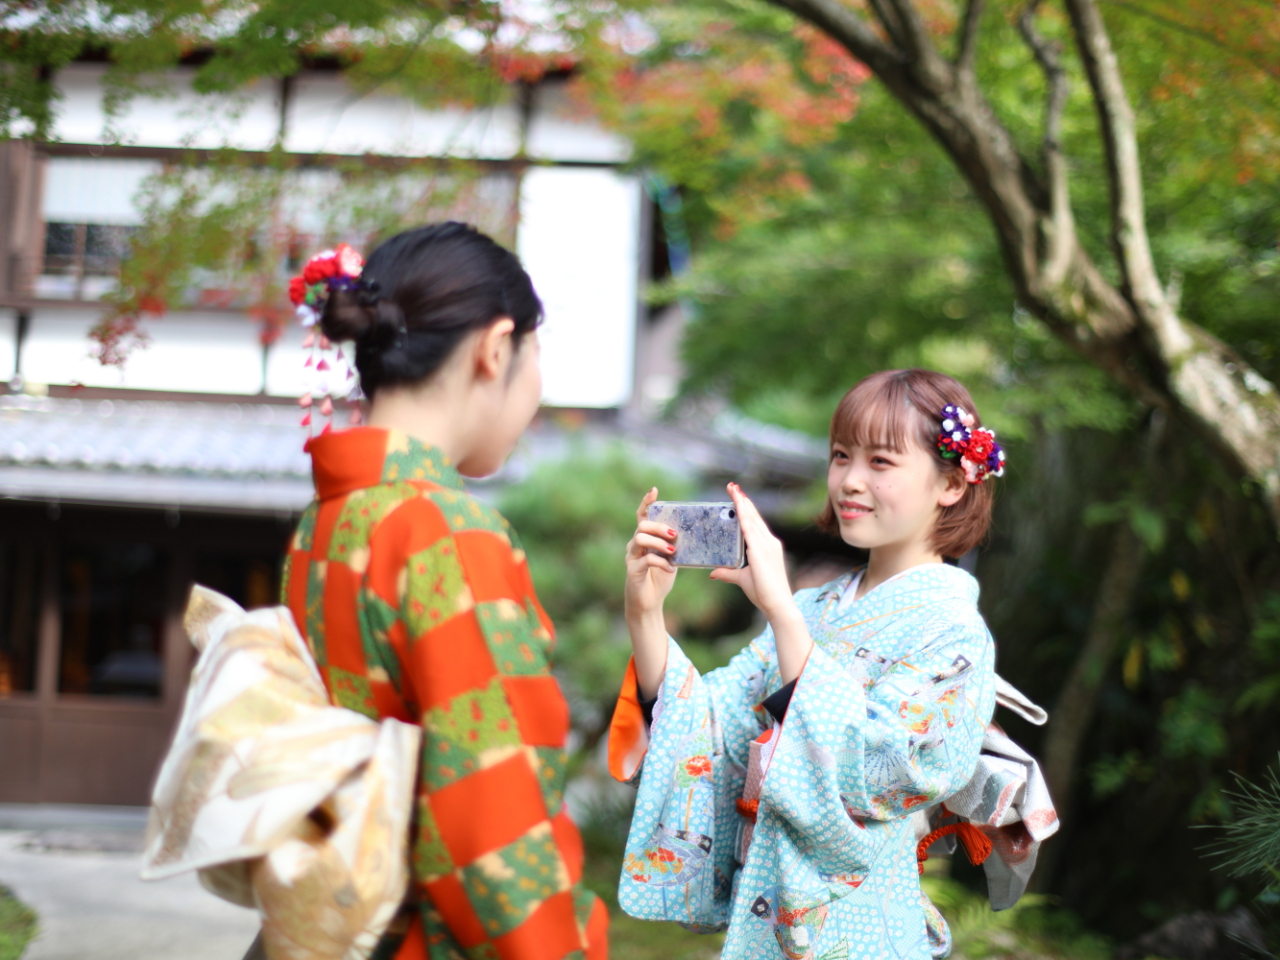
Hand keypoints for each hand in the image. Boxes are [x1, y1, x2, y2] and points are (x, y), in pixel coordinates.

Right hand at [624, 487, 677, 625]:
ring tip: (673, 551)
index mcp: (645, 539)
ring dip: (659, 543)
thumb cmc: (660, 578)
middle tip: (674, 534)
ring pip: (640, 539)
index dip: (646, 502)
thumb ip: (676, 545)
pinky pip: (645, 559)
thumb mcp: (671, 558)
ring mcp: (632, 557)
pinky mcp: (633, 570)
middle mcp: (635, 544)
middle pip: (642, 525)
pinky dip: (661, 562)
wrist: (649, 603)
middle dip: (659, 526)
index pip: (642, 515)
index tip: (654, 490)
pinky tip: (670, 569)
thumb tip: (693, 533)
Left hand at [710, 482, 798, 623]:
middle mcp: (769, 542)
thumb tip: (713, 572)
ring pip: (752, 518)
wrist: (777, 604)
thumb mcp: (741, 579)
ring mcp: (767, 545)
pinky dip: (744, 515)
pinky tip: (737, 505)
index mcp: (766, 547)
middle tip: (732, 486)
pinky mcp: (761, 550)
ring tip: (733, 489)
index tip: (738, 495)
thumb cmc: (764, 593)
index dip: (746, 508)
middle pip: (753, 516)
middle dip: (742, 500)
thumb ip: (728, 573)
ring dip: (742, 503)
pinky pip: (750, 529)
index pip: (754, 523)